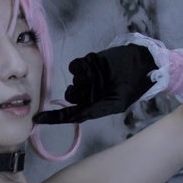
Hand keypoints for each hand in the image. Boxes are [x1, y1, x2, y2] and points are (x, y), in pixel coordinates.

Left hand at [33, 44, 155, 124]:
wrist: (145, 63)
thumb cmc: (133, 86)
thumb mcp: (116, 103)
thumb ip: (95, 110)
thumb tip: (76, 117)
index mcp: (94, 105)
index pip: (70, 114)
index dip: (53, 118)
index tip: (37, 119)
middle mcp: (88, 93)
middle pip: (70, 96)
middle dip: (75, 92)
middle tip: (88, 85)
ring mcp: (88, 77)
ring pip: (73, 79)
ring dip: (82, 77)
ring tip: (97, 73)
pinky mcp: (89, 63)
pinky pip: (75, 66)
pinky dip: (80, 66)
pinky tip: (91, 65)